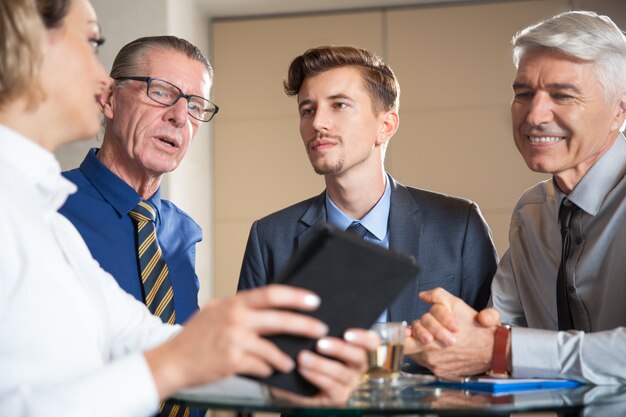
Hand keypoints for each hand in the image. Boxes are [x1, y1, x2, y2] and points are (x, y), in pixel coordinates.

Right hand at [145, 284, 329, 398]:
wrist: (171, 361)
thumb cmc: (193, 337)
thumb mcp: (214, 310)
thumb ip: (238, 305)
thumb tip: (264, 304)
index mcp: (234, 302)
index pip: (272, 294)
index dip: (296, 296)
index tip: (313, 300)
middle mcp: (236, 318)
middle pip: (280, 319)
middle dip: (305, 325)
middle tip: (320, 330)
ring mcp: (235, 340)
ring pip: (273, 348)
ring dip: (285, 357)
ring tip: (291, 361)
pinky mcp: (233, 361)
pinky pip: (261, 365)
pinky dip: (268, 368)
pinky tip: (269, 370)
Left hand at [270, 328, 377, 405]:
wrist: (296, 384)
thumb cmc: (311, 356)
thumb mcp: (320, 342)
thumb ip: (324, 330)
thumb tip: (316, 310)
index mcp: (359, 349)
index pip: (372, 342)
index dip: (363, 337)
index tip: (347, 333)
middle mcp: (359, 367)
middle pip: (358, 357)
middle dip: (340, 349)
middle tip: (320, 343)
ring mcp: (350, 384)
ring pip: (341, 372)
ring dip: (321, 364)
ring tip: (303, 356)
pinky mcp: (338, 398)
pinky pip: (330, 386)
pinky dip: (315, 376)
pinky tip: (302, 369)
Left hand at [407, 288, 499, 377]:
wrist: (494, 350)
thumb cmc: (476, 328)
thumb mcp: (457, 305)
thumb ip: (438, 296)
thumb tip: (423, 295)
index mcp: (431, 339)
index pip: (404, 339)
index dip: (405, 332)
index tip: (408, 329)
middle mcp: (431, 356)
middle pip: (408, 348)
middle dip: (413, 338)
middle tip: (421, 332)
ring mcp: (436, 366)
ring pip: (418, 356)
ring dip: (421, 347)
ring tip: (433, 339)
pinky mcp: (442, 374)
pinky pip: (428, 365)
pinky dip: (431, 356)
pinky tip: (441, 349)